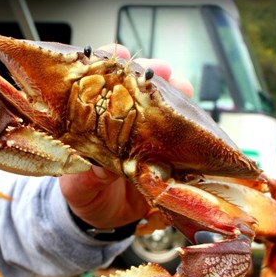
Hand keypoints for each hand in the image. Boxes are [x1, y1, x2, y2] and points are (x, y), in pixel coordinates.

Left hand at [59, 45, 192, 228]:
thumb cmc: (85, 196)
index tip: (119, 55)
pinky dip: (191, 124)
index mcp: (91, 120)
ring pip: (163, 103)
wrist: (108, 221)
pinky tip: (198, 120)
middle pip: (136, 85)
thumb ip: (85, 177)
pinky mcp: (166, 150)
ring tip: (183, 88)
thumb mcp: (78, 188)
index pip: (98, 81)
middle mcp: (120, 119)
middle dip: (150, 72)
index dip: (107, 64)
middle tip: (161, 70)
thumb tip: (102, 168)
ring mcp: (145, 132)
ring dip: (175, 92)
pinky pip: (181, 132)